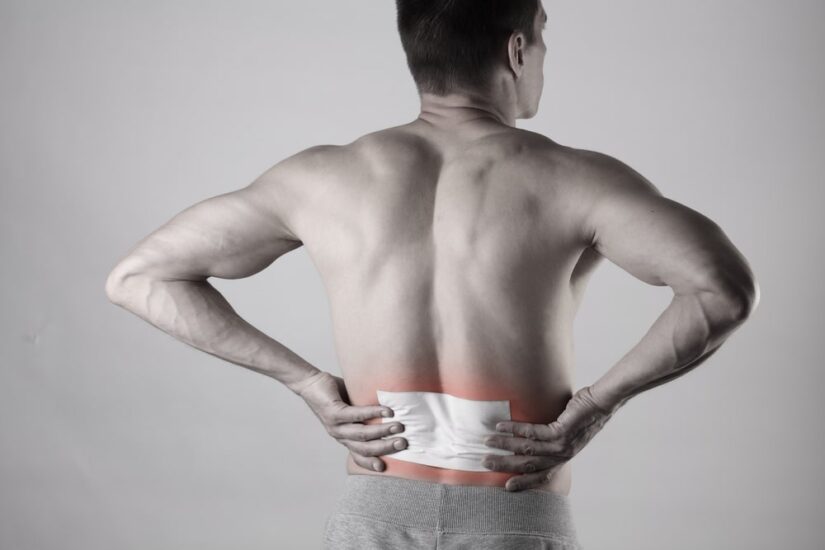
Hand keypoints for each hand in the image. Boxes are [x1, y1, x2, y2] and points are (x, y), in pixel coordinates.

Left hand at [295, 370, 407, 471]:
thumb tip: (396, 412)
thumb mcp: (354, 409)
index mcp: (346, 438)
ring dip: (382, 431)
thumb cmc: (336, 396)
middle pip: (364, 448)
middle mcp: (340, 435)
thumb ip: (369, 415)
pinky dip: (372, 413)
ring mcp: (336, 426)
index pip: (358, 456)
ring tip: (399, 426)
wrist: (311, 383)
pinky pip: (355, 415)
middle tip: (403, 444)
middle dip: (385, 448)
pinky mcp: (333, 413)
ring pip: (361, 434)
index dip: (371, 464)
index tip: (385, 467)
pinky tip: (385, 411)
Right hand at [482, 385, 615, 491]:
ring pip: (527, 449)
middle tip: (485, 462)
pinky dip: (514, 429)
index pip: (542, 475)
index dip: (524, 482)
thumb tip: (527, 433)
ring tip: (487, 441)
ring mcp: (561, 445)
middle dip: (505, 464)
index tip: (507, 486)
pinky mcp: (560, 432)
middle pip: (529, 465)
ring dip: (505, 445)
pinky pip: (533, 432)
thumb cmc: (582, 413)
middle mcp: (562, 455)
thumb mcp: (564, 431)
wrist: (600, 403)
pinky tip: (501, 425)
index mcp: (563, 457)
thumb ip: (549, 436)